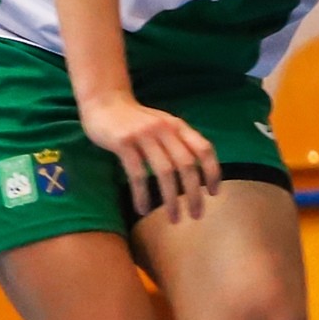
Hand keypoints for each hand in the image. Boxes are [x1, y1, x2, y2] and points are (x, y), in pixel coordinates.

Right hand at [81, 93, 222, 220]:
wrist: (104, 100)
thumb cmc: (136, 119)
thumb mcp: (162, 125)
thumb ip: (178, 142)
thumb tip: (196, 173)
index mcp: (178, 126)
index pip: (204, 149)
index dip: (212, 172)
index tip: (214, 194)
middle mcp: (164, 129)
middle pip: (187, 165)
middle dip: (194, 193)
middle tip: (196, 215)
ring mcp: (144, 135)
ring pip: (164, 172)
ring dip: (171, 199)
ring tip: (175, 219)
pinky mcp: (123, 143)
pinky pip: (137, 174)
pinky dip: (142, 195)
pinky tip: (142, 210)